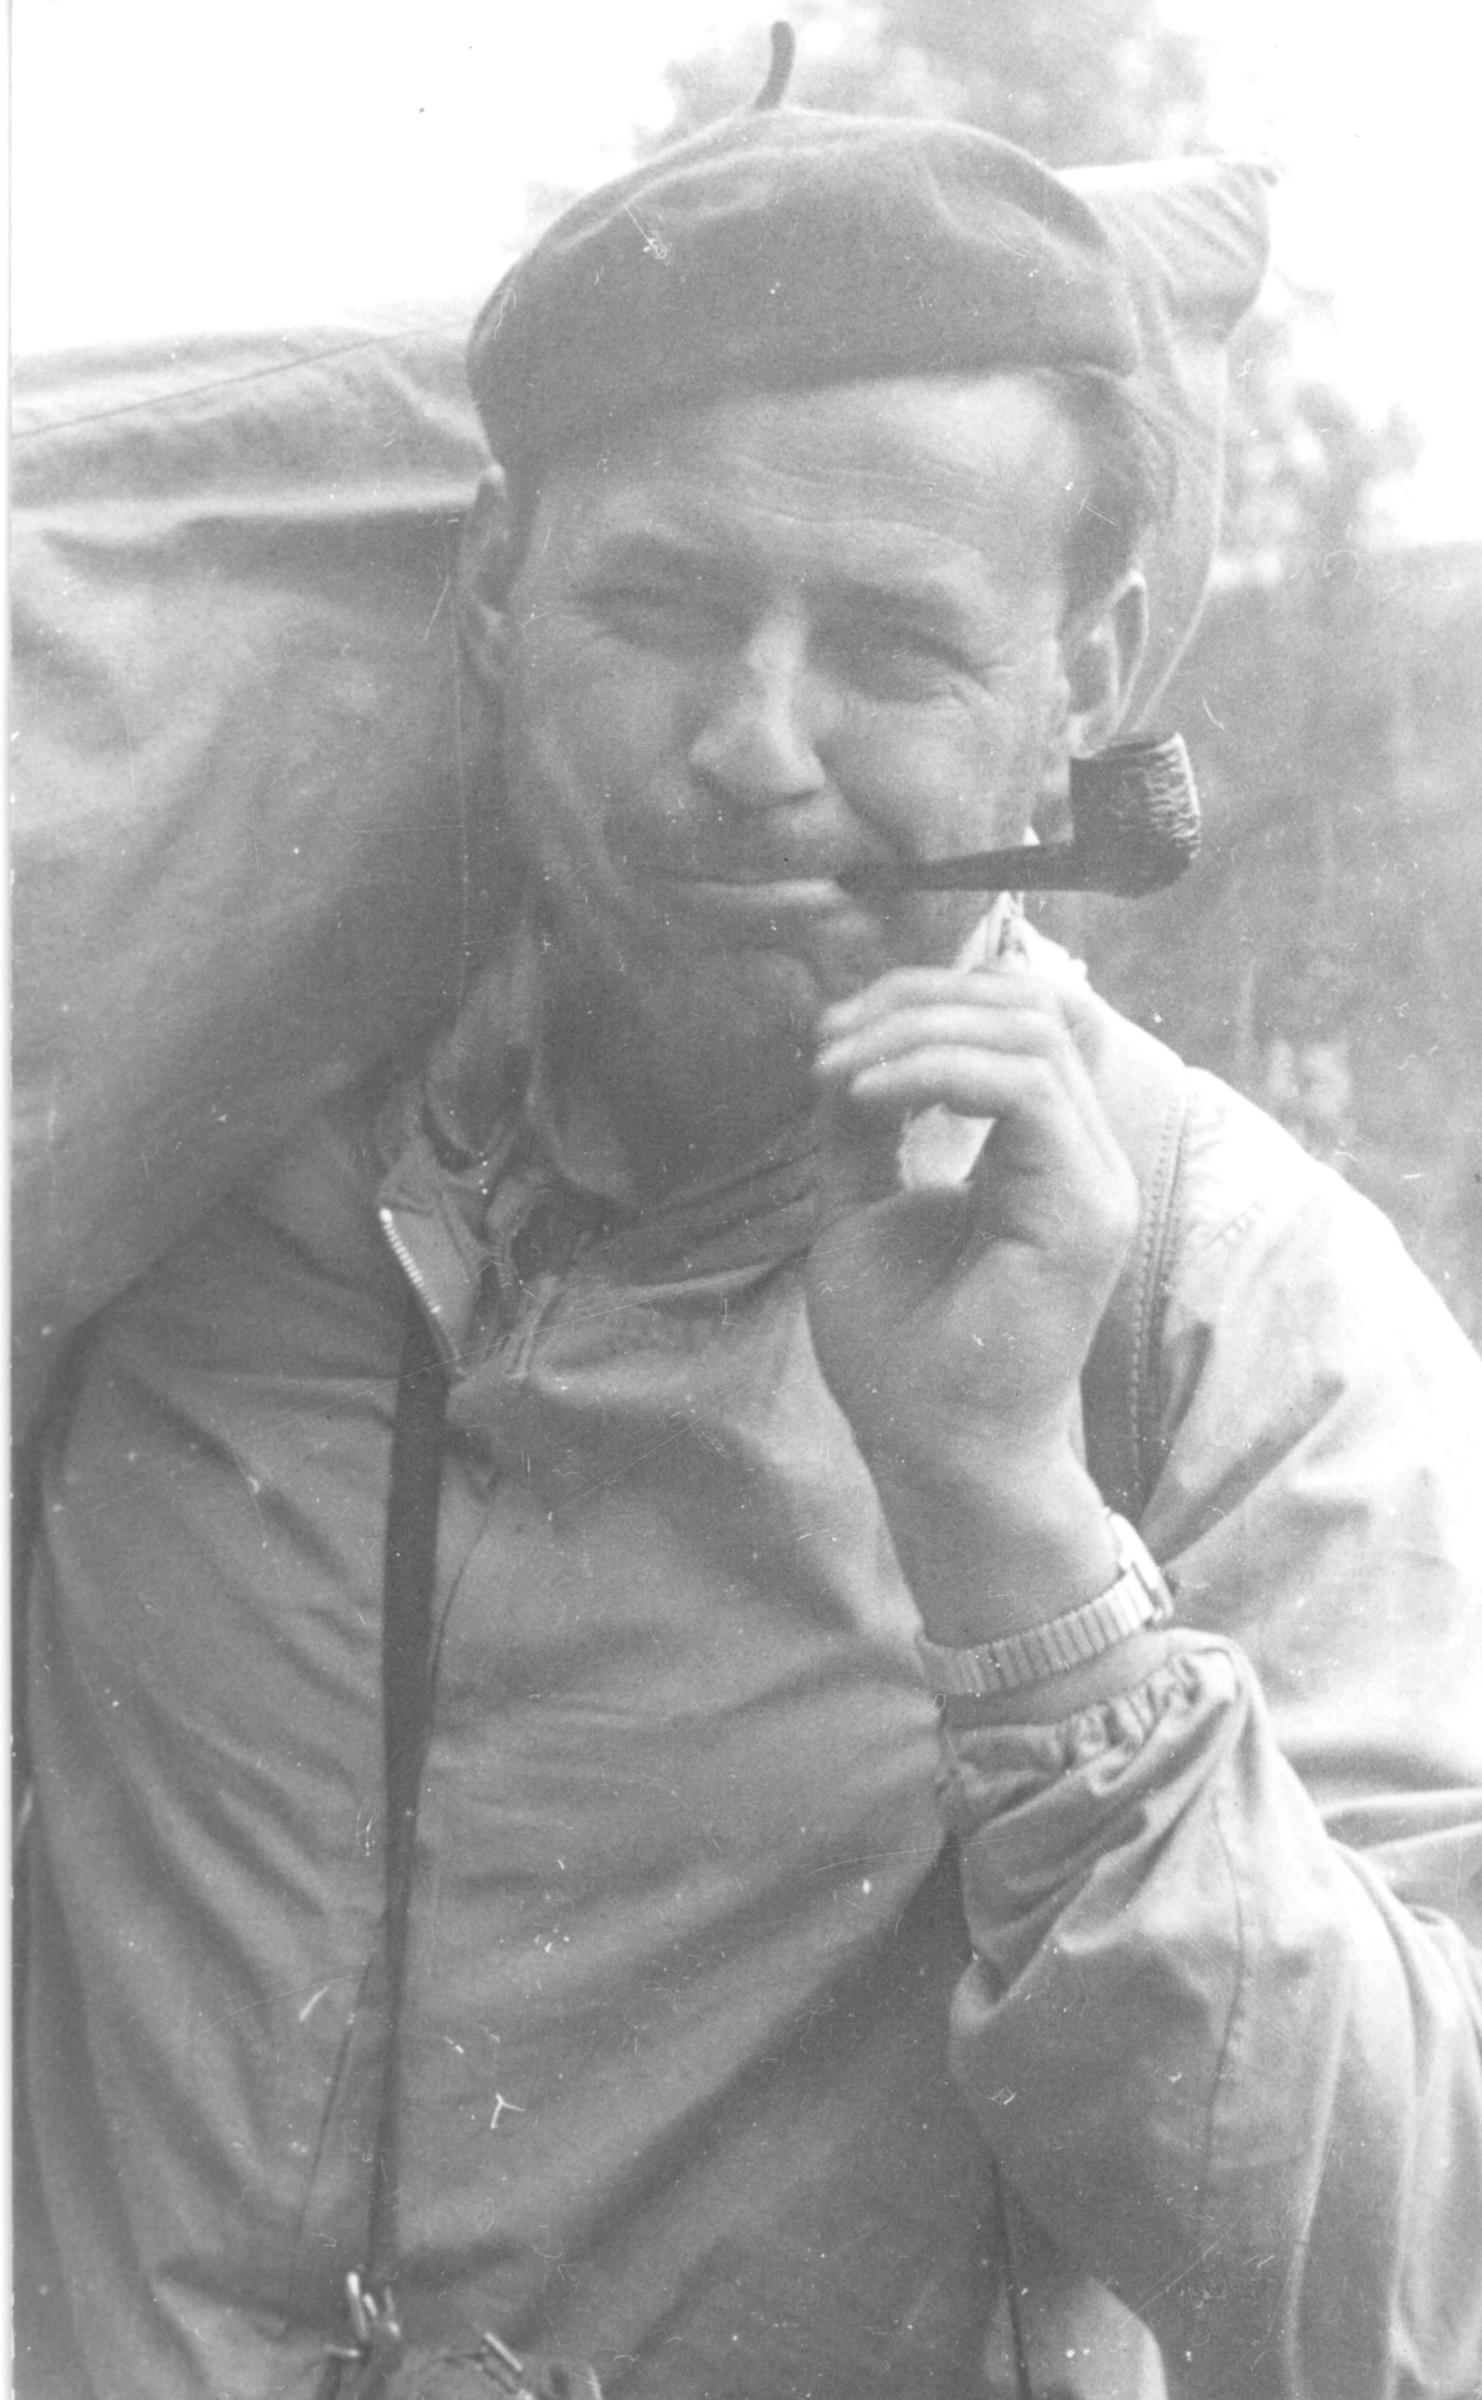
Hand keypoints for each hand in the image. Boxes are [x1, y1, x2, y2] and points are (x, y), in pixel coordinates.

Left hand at [808, 957, 1136, 1636]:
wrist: (935, 1456)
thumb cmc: (903, 1355)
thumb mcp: (864, 1209)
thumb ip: (867, 1125)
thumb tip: (847, 1044)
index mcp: (1045, 1156)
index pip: (1018, 1021)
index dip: (925, 999)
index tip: (832, 1036)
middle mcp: (1086, 1159)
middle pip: (1027, 1008)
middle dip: (915, 1001)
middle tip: (828, 1044)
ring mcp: (1096, 1182)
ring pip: (1028, 1035)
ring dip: (915, 1033)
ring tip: (836, 1073)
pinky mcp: (1085, 1211)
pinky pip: (1026, 1090)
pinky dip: (936, 1072)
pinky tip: (865, 1094)